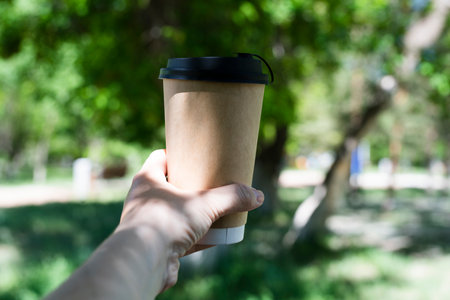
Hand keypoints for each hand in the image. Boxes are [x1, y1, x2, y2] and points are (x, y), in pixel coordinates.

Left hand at [117, 149, 263, 290]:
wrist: (144, 262)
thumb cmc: (166, 223)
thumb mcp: (204, 204)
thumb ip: (232, 197)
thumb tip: (258, 196)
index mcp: (148, 180)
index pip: (161, 157)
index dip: (178, 154)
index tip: (197, 156)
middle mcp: (144, 199)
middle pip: (169, 185)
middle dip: (190, 185)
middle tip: (210, 182)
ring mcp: (149, 223)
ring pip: (175, 212)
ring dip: (192, 212)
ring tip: (214, 209)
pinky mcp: (156, 245)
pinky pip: (178, 236)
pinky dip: (195, 236)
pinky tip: (213, 237)